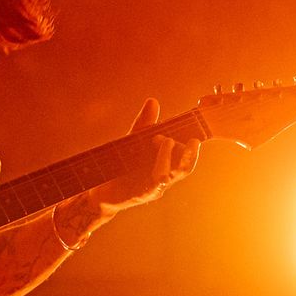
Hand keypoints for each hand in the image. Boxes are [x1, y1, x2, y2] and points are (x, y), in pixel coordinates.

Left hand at [88, 98, 199, 215]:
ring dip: (169, 156)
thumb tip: (153, 101)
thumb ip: (145, 124)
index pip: (186, 155)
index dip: (188, 145)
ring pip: (172, 174)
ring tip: (168, 141)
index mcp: (167, 164)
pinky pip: (155, 183)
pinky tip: (158, 162)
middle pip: (185, 167)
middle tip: (193, 141)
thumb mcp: (134, 141)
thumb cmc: (123, 165)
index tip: (181, 131)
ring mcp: (156, 187)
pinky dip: (158, 171)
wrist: (102, 189)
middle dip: (190, 154)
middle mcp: (166, 177)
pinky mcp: (144, 194)